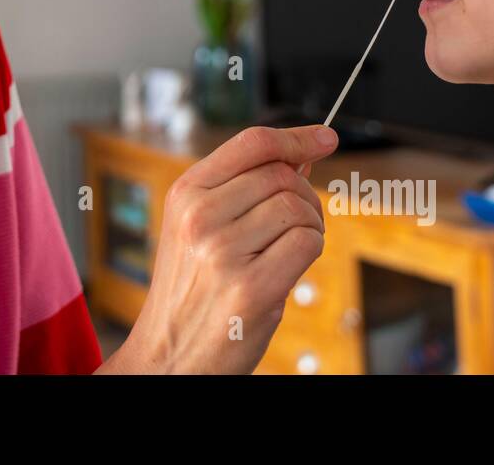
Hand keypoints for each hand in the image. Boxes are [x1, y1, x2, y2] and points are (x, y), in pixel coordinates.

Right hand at [110, 124, 336, 373]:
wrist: (168, 356)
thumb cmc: (190, 292)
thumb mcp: (197, 229)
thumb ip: (243, 190)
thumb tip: (300, 156)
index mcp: (185, 194)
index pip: (251, 144)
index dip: (295, 137)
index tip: (325, 137)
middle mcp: (200, 217)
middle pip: (282, 175)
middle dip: (305, 195)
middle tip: (299, 222)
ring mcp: (223, 252)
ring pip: (299, 208)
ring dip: (310, 227)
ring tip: (287, 251)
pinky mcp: (252, 287)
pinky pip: (308, 243)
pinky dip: (312, 251)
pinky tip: (290, 268)